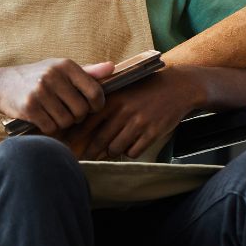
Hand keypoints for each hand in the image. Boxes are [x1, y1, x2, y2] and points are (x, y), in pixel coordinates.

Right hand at [0, 59, 113, 134]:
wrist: (1, 84)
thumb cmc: (36, 76)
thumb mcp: (60, 69)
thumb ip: (88, 72)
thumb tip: (112, 68)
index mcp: (66, 65)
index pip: (95, 92)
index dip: (97, 105)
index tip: (91, 107)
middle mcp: (53, 76)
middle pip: (81, 111)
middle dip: (78, 116)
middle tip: (68, 112)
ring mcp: (40, 92)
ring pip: (67, 122)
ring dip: (63, 123)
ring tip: (54, 113)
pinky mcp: (30, 108)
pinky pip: (51, 128)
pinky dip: (50, 128)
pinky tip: (43, 118)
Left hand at [75, 67, 206, 160]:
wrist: (178, 87)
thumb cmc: (146, 88)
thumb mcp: (123, 88)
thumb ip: (103, 102)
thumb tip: (81, 122)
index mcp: (113, 99)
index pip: (87, 122)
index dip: (75, 136)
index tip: (67, 144)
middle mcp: (124, 111)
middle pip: (99, 140)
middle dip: (89, 152)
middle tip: (83, 158)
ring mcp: (139, 123)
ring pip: (115, 148)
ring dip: (111, 152)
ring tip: (110, 150)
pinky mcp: (152, 133)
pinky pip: (133, 152)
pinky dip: (129, 152)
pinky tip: (130, 146)